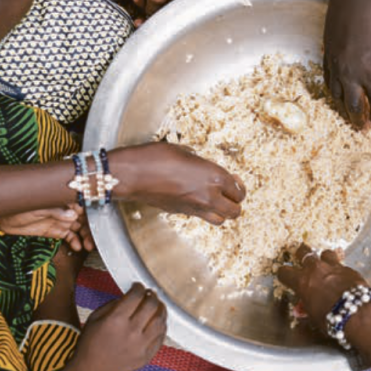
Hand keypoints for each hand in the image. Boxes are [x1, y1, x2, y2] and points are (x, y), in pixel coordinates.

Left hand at [0, 204, 93, 251]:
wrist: (1, 215)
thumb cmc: (19, 203)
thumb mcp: (38, 206)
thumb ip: (56, 211)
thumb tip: (73, 216)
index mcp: (63, 197)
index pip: (84, 203)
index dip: (93, 212)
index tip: (99, 222)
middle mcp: (65, 208)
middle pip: (84, 218)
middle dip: (91, 229)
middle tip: (93, 240)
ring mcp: (60, 219)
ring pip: (79, 228)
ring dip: (85, 237)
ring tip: (88, 246)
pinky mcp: (54, 230)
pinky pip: (69, 236)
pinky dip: (75, 242)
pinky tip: (78, 247)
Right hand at [69, 283, 166, 370]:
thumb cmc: (89, 345)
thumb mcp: (95, 318)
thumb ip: (113, 304)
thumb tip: (130, 295)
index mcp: (115, 321)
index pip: (136, 296)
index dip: (138, 287)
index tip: (138, 286)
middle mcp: (131, 332)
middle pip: (152, 305)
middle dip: (151, 296)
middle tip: (149, 294)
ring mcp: (140, 346)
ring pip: (161, 321)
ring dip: (161, 310)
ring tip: (157, 306)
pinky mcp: (146, 356)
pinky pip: (161, 337)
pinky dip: (161, 327)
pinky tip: (157, 322)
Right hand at [111, 143, 245, 225]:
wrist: (133, 175)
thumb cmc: (154, 157)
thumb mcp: (183, 151)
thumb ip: (199, 161)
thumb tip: (201, 164)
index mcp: (214, 177)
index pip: (238, 190)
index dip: (238, 186)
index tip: (235, 181)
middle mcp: (209, 195)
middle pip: (235, 210)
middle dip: (235, 203)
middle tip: (230, 193)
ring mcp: (196, 208)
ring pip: (221, 220)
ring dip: (223, 212)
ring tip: (218, 201)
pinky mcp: (182, 213)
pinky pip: (202, 217)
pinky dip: (205, 212)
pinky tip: (199, 200)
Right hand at [276, 244, 369, 335]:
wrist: (357, 313)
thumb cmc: (332, 318)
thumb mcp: (313, 316)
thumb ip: (306, 307)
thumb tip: (302, 308)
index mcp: (302, 281)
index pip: (285, 272)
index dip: (284, 274)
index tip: (285, 276)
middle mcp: (316, 270)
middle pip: (304, 252)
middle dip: (301, 253)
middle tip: (301, 255)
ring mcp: (333, 266)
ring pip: (326, 253)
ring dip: (324, 258)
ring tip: (326, 265)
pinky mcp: (349, 269)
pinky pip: (342, 265)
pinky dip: (340, 270)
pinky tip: (342, 278)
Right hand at [323, 0, 370, 128]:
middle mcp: (352, 73)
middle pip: (354, 105)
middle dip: (359, 120)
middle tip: (362, 129)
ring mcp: (336, 64)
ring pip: (337, 95)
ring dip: (343, 108)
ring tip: (347, 116)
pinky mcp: (327, 54)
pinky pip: (328, 80)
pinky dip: (332, 91)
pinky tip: (335, 93)